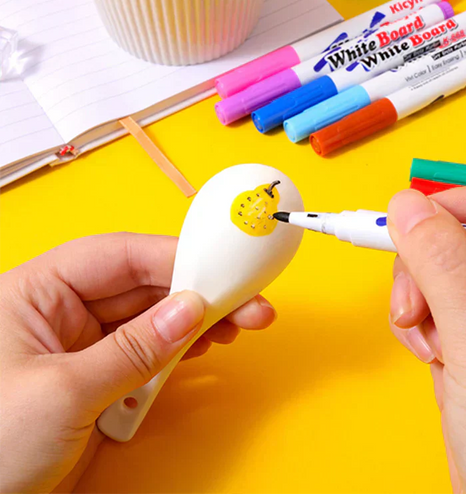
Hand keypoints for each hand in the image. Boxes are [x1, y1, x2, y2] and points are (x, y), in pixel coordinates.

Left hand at [0, 234, 275, 493]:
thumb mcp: (61, 393)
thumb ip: (131, 350)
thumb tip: (188, 311)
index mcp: (37, 292)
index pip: (116, 257)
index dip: (171, 258)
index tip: (218, 270)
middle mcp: (62, 311)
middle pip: (142, 286)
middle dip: (196, 293)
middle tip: (245, 300)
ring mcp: (83, 345)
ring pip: (150, 319)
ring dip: (194, 322)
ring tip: (238, 323)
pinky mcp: (100, 376)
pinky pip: (147, 352)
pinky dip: (177, 351)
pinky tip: (206, 345)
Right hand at [387, 163, 465, 493]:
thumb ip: (445, 268)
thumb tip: (409, 208)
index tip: (425, 226)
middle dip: (430, 262)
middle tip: (414, 298)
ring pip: (444, 265)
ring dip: (418, 296)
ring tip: (425, 337)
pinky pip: (434, 300)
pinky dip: (418, 320)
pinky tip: (429, 351)